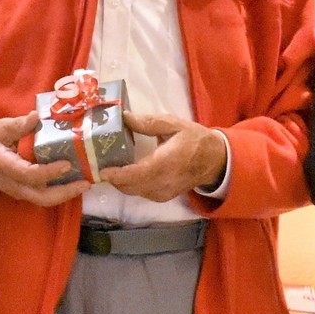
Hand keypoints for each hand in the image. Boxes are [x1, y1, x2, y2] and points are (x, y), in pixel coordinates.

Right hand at [0, 112, 89, 206]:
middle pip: (41, 197)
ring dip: (66, 194)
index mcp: (3, 166)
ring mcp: (18, 190)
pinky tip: (73, 180)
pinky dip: (60, 191)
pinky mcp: (23, 191)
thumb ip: (16, 125)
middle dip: (65, 193)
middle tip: (86, 182)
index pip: (28, 175)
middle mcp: (12, 183)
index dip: (49, 172)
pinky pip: (43, 195)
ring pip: (44, 200)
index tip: (67, 163)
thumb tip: (36, 116)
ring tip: (85, 182)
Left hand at [100, 111, 228, 203]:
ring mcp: (163, 192)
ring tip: (110, 166)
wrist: (214, 161)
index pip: (137, 174)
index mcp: (166, 163)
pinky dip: (129, 184)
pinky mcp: (162, 196)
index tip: (102, 170)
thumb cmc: (194, 140)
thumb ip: (149, 122)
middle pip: (129, 186)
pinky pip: (140, 192)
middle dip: (113, 178)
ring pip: (133, 191)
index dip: (117, 175)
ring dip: (119, 181)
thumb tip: (125, 117)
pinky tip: (125, 172)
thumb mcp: (174, 124)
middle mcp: (163, 182)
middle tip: (100, 163)